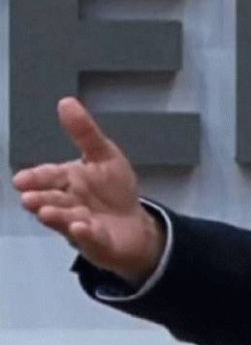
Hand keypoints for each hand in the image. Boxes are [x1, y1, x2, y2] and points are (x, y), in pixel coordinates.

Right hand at [12, 97, 164, 286]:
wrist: (135, 225)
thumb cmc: (113, 190)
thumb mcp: (104, 155)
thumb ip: (85, 133)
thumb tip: (66, 101)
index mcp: (67, 182)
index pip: (48, 177)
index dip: (36, 178)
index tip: (21, 179)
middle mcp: (68, 204)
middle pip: (52, 200)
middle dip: (41, 199)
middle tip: (29, 199)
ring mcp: (80, 225)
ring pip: (65, 220)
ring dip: (57, 216)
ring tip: (47, 212)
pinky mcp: (97, 242)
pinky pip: (90, 238)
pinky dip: (85, 233)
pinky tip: (82, 227)